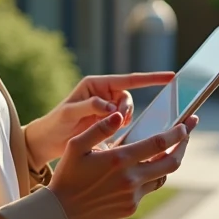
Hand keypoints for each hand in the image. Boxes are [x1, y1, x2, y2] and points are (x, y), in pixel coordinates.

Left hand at [24, 72, 174, 168]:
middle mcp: (103, 94)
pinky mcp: (107, 123)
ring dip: (122, 121)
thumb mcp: (70, 113)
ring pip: (127, 112)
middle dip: (125, 110)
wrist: (47, 142)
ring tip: (106, 130)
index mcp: (96, 85)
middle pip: (128, 98)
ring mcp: (106, 109)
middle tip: (114, 122)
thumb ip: (91, 107)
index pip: (128, 79)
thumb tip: (112, 108)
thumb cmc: (55, 123)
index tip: (171, 77)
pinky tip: (108, 136)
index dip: (151, 78)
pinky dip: (120, 129)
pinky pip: (123, 123)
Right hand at [47, 114, 195, 218]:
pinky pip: (148, 189)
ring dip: (169, 162)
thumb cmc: (67, 174)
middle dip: (183, 146)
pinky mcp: (130, 207)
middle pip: (171, 162)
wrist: (61, 211)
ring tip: (170, 149)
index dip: (176, 133)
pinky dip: (151, 176)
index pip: (158, 144)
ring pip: (162, 177)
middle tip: (187, 134)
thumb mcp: (76, 145)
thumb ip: (99, 128)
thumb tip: (119, 115)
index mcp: (118, 160)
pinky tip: (145, 168)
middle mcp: (130, 179)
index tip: (186, 124)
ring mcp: (132, 195)